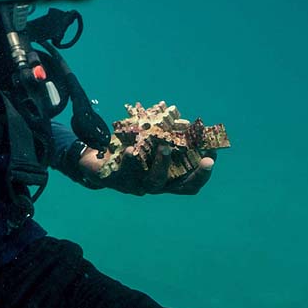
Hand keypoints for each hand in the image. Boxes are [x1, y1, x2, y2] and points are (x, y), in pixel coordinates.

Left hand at [77, 145, 214, 195]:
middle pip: (179, 186)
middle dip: (196, 173)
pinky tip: (132, 149)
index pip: (190, 183)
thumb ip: (165, 134)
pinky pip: (125, 172)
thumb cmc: (127, 148)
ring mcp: (135, 185)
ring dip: (162, 164)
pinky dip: (130, 160)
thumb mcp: (148, 140)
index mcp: (164, 178)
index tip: (214, 155)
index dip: (203, 172)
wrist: (92, 158)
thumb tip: (185, 121)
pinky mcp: (115, 180)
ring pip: (153, 181)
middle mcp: (153, 185)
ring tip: (166, 148)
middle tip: (207, 160)